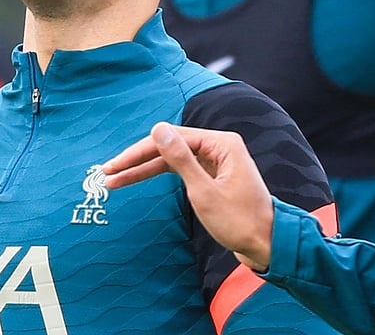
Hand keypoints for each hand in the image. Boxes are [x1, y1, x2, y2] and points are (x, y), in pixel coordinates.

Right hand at [102, 121, 273, 271]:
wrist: (267, 246)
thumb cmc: (240, 222)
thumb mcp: (204, 192)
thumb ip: (180, 159)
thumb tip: (158, 129)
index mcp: (222, 144)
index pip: (170, 138)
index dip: (138, 152)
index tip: (114, 166)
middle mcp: (219, 146)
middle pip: (169, 146)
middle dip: (137, 160)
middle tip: (107, 173)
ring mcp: (216, 161)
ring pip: (172, 159)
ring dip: (144, 169)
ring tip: (115, 180)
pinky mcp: (214, 176)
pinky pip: (181, 170)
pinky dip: (160, 176)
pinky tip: (139, 179)